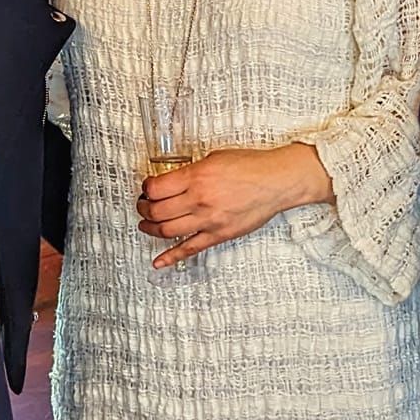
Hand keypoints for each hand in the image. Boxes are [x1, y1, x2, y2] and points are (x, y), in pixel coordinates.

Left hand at [137, 143, 331, 267]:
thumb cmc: (251, 167)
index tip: (146, 188)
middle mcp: (199, 200)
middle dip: (144, 209)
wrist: (277, 181)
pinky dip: (170, 257)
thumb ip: (191, 172)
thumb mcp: (214, 158)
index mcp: (196, 177)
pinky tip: (159, 261)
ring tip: (147, 225)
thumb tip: (172, 181)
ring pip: (166, 231)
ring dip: (150, 229)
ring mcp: (208, 220)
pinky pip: (189, 249)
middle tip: (143, 205)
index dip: (145, 189)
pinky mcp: (218, 235)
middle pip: (156, 211)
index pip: (155, 189)